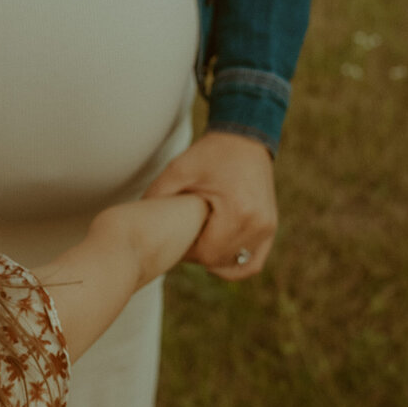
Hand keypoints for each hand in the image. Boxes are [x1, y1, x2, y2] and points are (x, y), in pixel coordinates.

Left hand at [143, 130, 276, 279]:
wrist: (244, 140)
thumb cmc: (211, 155)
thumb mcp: (178, 170)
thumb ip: (157, 197)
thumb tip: (138, 224)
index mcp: (238, 212)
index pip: (206, 254)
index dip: (186, 252)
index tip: (175, 237)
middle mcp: (258, 224)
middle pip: (219, 261)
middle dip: (198, 256)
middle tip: (184, 238)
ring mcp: (267, 228)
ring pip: (236, 266)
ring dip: (214, 261)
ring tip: (200, 244)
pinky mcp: (270, 228)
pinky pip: (253, 263)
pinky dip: (234, 265)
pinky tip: (216, 257)